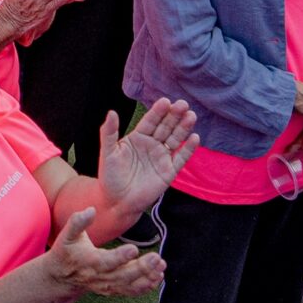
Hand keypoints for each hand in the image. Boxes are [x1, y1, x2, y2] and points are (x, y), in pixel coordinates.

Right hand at [43, 209, 167, 299]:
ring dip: (147, 278)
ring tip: (161, 266)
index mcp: (89, 262)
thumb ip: (78, 221)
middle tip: (156, 257)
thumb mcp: (67, 234)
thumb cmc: (66, 251)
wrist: (62, 276)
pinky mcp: (113, 289)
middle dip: (141, 268)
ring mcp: (107, 285)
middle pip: (123, 276)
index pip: (106, 261)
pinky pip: (131, 291)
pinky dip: (146, 286)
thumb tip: (91, 210)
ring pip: (129, 285)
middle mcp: (99, 277)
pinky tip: (158, 277)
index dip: (120, 257)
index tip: (134, 248)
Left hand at [96, 99, 198, 221]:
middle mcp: (151, 144)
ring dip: (183, 128)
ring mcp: (161, 157)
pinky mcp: (169, 172)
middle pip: (165, 127)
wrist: (117, 201)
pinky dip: (188, 149)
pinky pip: (180, 158)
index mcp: (137, 137)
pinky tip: (195, 138)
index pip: (150, 121)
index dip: (158, 111)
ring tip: (191, 116)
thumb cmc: (110, 176)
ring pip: (175, 139)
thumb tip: (111, 112)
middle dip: (174, 115)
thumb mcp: (108, 152)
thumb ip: (109, 132)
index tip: (166, 101)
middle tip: (183, 104)